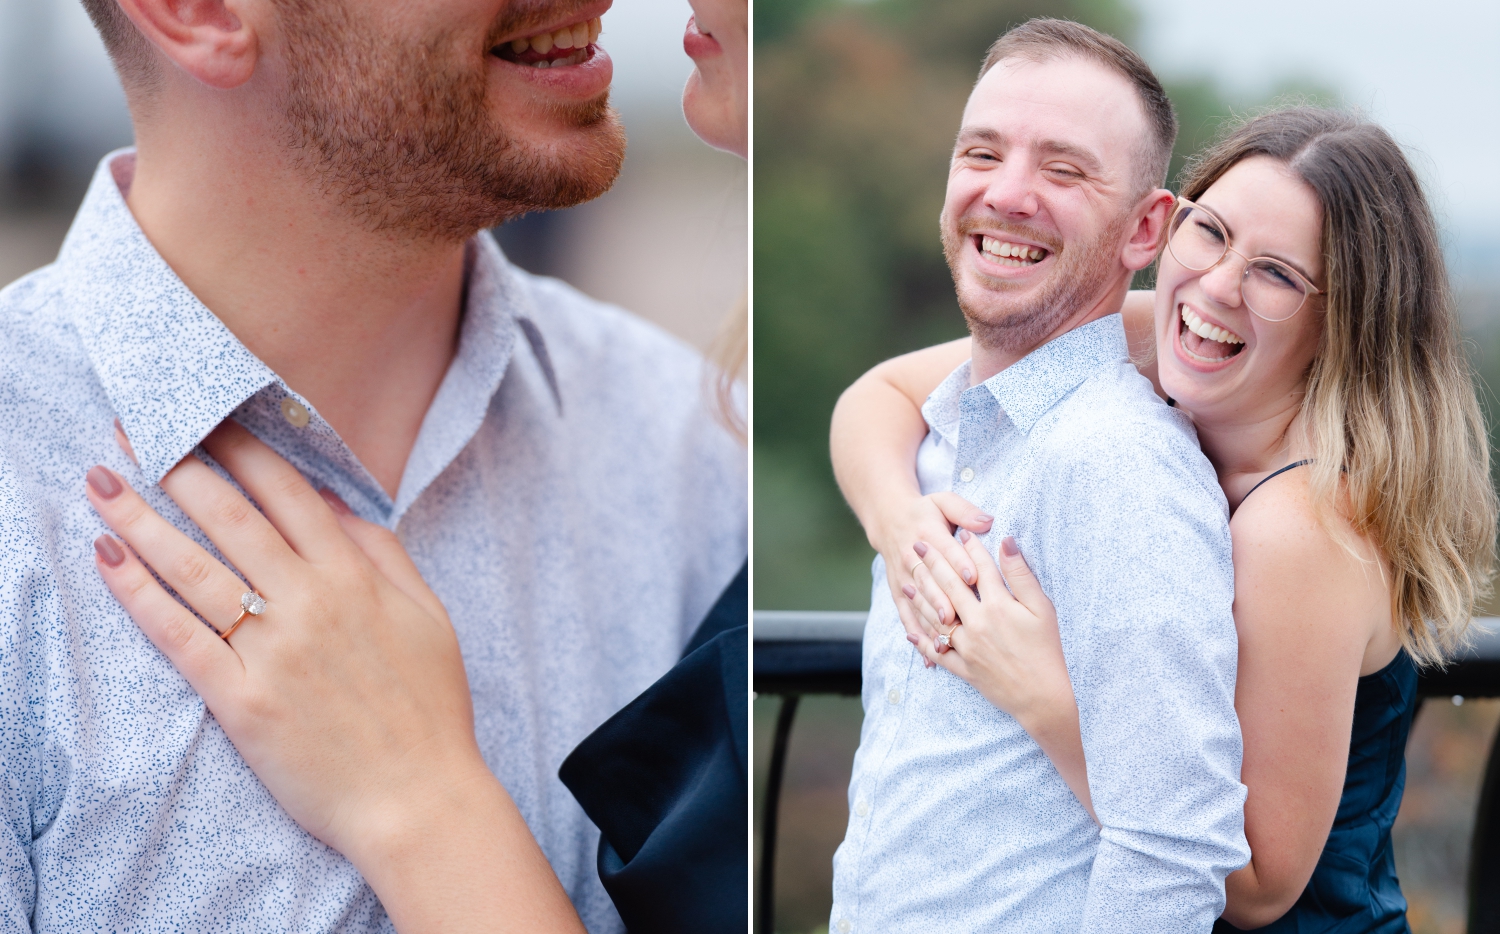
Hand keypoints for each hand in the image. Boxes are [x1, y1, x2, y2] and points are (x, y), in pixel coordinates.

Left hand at [86, 420, 583, 932]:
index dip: (243, 448)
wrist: (420, 798)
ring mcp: (273, 648)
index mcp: (356, 576)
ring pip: (194, 567)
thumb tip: (335, 501)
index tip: (208, 414)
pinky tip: (109, 556)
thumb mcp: (428, 615)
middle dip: (179, 465)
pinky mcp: (240, 698)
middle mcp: (311, 601)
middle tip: (136, 427)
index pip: (288, 491)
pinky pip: (178, 634)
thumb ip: (383, 552)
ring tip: (102, 479)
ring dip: (141, 517)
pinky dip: (139, 592)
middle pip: (230, 516)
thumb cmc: (430, 708)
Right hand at [874, 492, 991, 654]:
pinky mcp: (899, 592)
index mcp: (928, 534)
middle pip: (929, 581)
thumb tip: (986, 521)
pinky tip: (928, 653)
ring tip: (944, 641)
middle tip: (957, 617)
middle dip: (941, 600)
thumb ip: (965, 511)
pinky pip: (907, 615)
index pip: (945, 550)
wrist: (888, 519)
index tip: (973, 577)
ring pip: (917, 603)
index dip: (959, 562)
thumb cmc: (926, 511)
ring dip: (929, 622)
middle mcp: (913, 558)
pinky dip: (917, 635)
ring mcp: (904, 577)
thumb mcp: (944, 501)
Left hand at [908, 531, 1071, 730]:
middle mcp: (977, 623)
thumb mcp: (1043, 609)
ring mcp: (967, 647)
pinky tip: (909, 629)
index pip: (979, 569)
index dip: (968, 548)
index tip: (958, 532)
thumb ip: (1021, 575)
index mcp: (999, 606)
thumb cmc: (1048, 651)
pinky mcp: (963, 668)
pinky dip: (922, 641)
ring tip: (907, 579)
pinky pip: (937, 652)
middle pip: (949, 587)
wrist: (1043, 698)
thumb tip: (1008, 542)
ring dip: (920, 597)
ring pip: (936, 616)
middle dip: (932, 563)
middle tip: (917, 544)